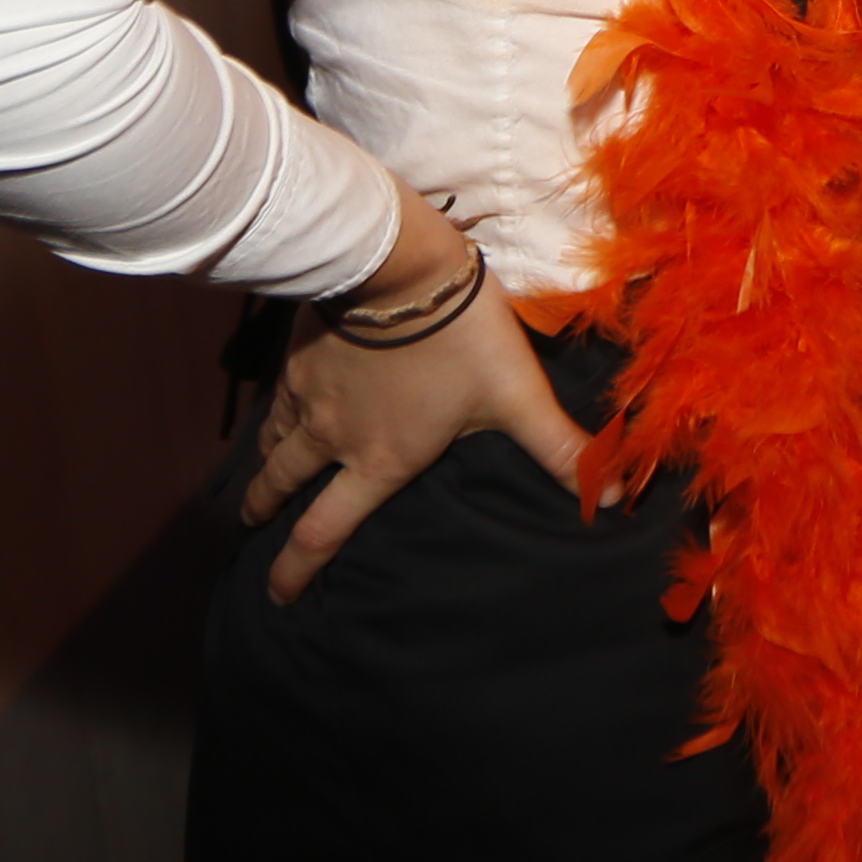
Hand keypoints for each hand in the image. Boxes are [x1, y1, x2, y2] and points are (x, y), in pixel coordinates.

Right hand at [243, 190, 590, 604]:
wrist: (401, 264)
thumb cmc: (461, 335)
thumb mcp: (518, 396)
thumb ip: (559, 449)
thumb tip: (612, 498)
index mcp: (380, 460)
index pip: (325, 530)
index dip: (296, 570)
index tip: (277, 596)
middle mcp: (333, 436)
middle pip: (283, 485)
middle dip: (264, 511)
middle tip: (250, 525)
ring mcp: (308, 394)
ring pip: (273, 440)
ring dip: (263, 465)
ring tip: (254, 479)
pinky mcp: (297, 355)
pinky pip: (274, 396)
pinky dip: (270, 414)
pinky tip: (275, 409)